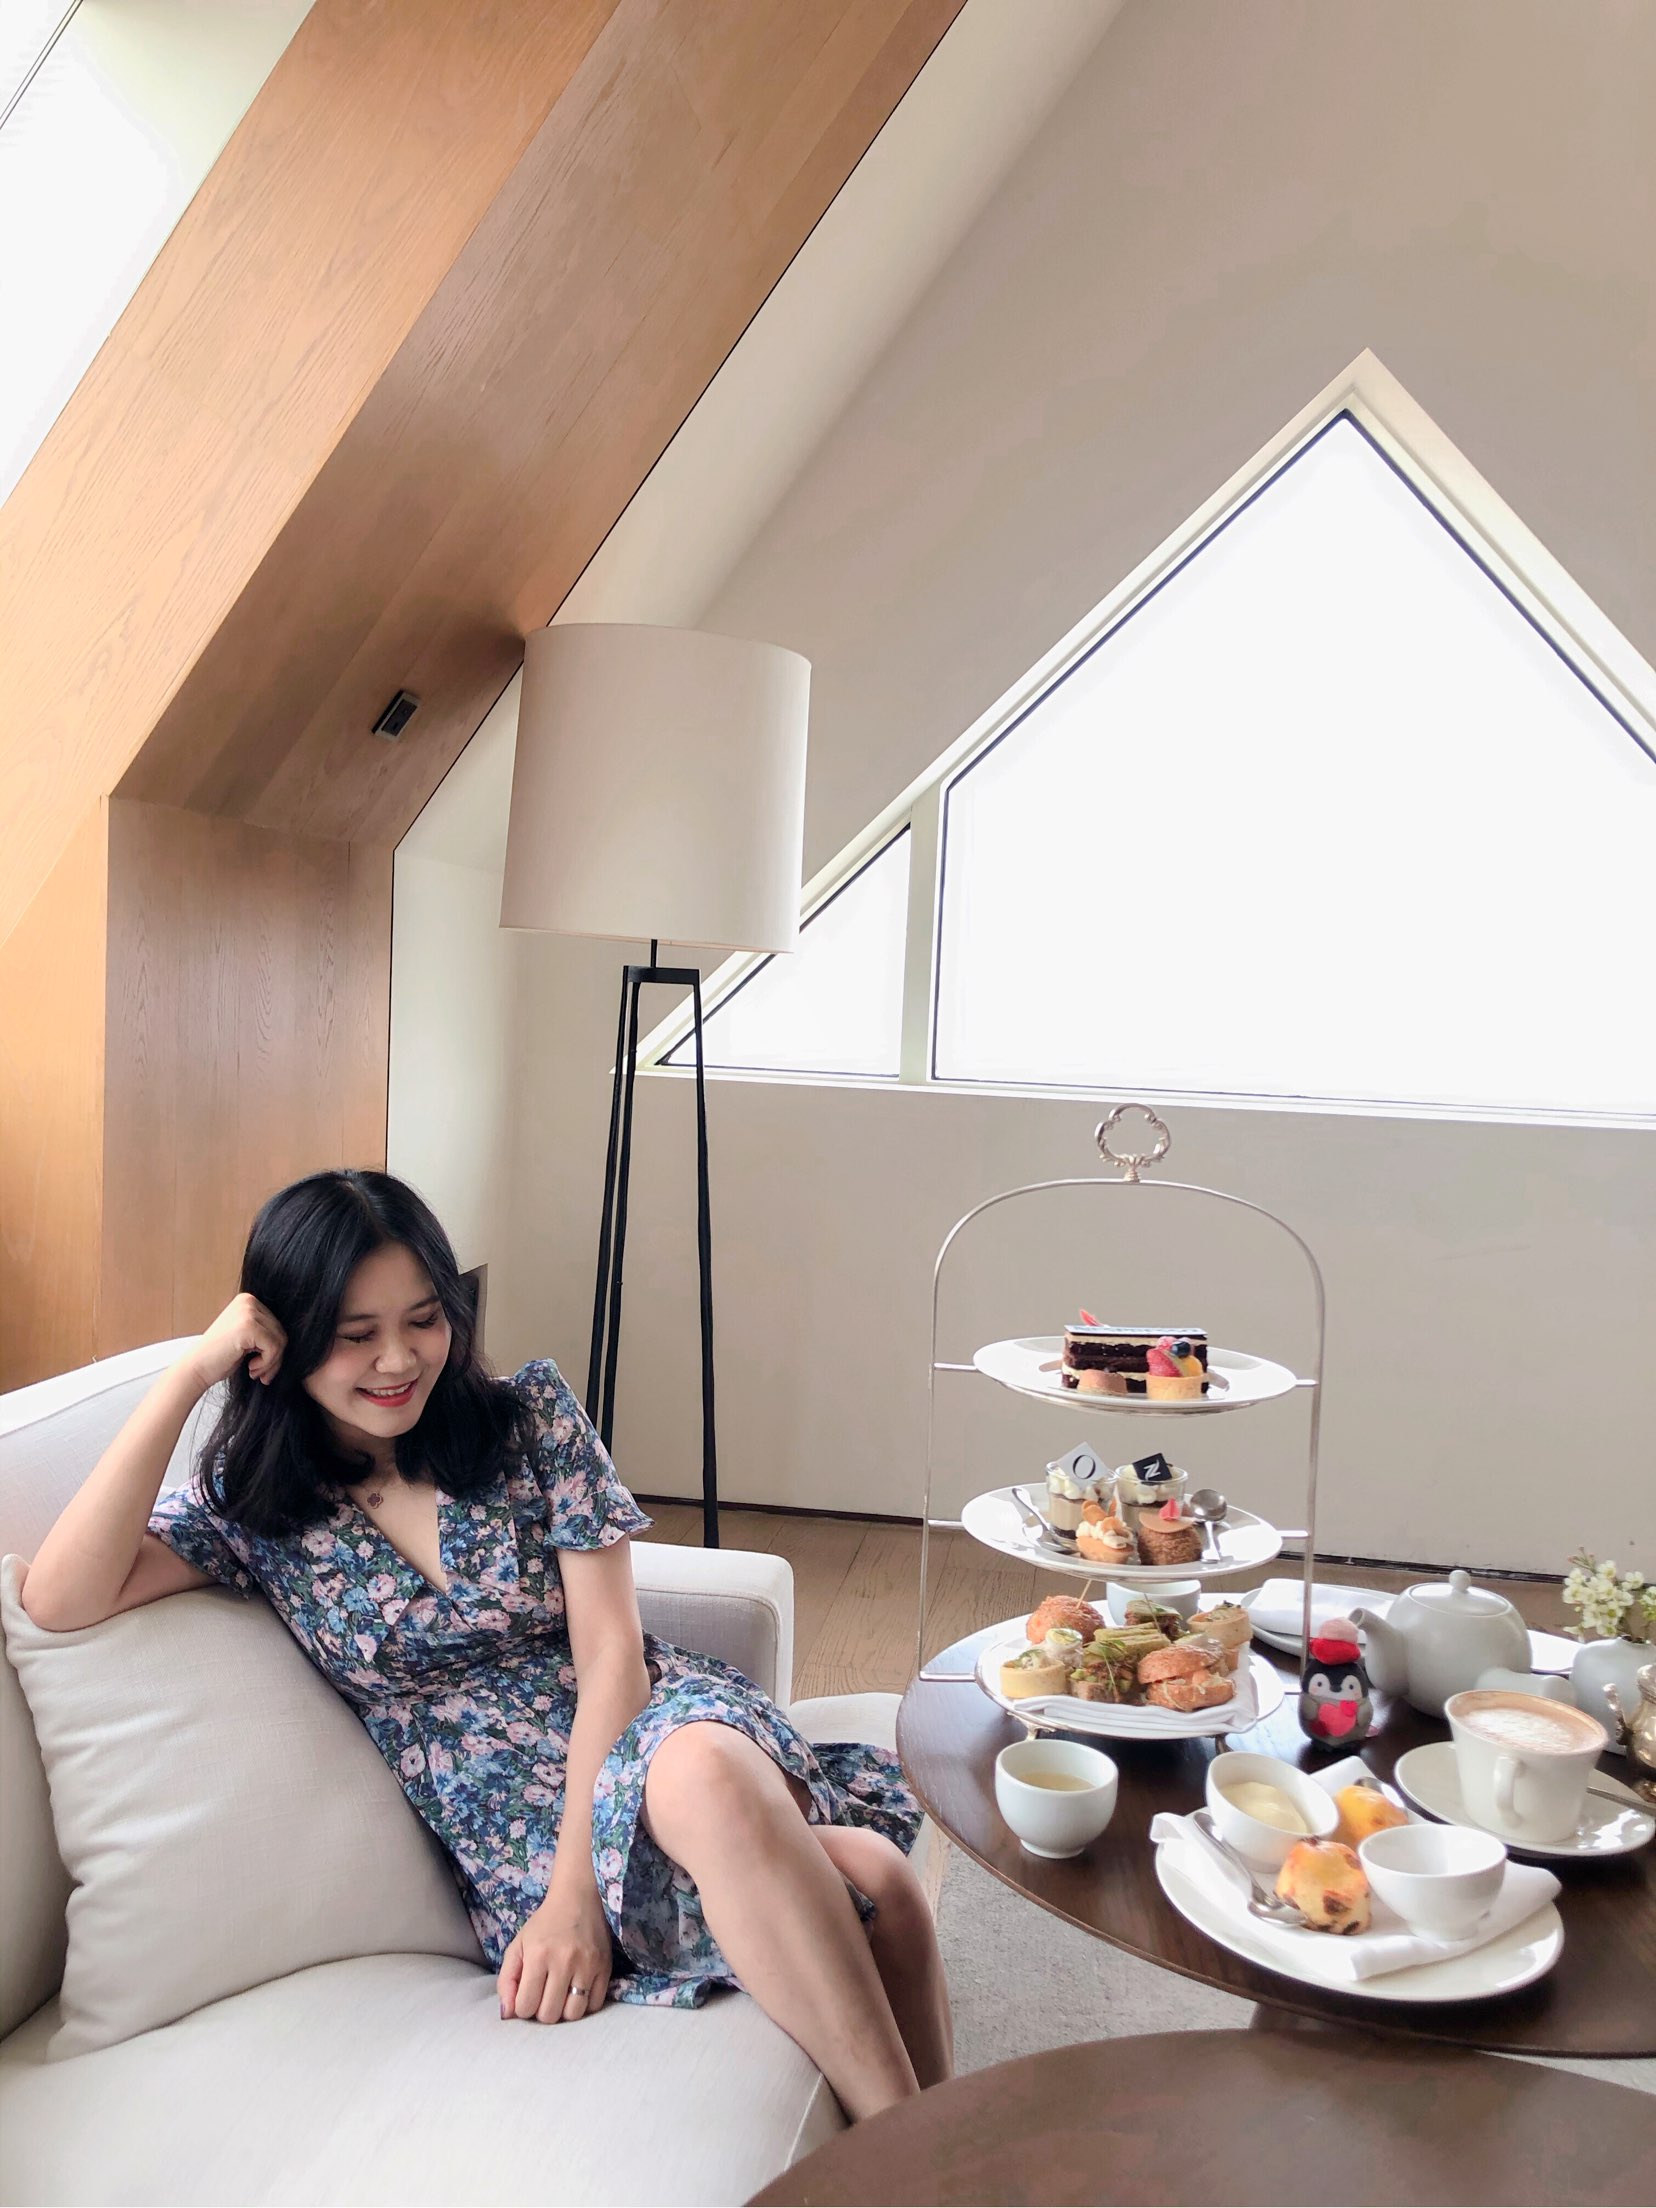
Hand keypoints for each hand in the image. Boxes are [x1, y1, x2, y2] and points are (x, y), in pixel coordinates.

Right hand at [186, 1293, 287, 1392]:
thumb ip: (265, 1331)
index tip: (263, 1366)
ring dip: (272, 1363)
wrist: (196, 1369)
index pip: (278, 1325)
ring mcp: (248, 1312)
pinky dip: (267, 1364)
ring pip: (281, 1340)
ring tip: (257, 1373)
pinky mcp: (248, 1326)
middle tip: (262, 1374)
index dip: (276, 1349)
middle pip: (282, 1331)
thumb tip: (302, 1336)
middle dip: (276, 1358)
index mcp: (249, 1300)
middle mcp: (249, 1301)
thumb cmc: (221, 1358)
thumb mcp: (247, 1338)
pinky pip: (275, 1347)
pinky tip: (251, 1369)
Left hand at [498, 1877, 611, 2023]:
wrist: (578, 1898)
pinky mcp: (606, 1966)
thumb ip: (506, 1980)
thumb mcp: (517, 1946)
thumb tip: (506, 2015)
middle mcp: (564, 1961)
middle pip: (549, 2015)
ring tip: (561, 1996)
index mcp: (538, 1955)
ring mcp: (588, 1965)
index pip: (525, 2006)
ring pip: (574, 2015)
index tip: (527, 1995)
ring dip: (564, 2011)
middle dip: (542, 2011)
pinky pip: (595, 2005)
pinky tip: (578, 1990)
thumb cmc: (544, 1925)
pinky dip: (585, 2004)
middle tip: (544, 1996)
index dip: (523, 2007)